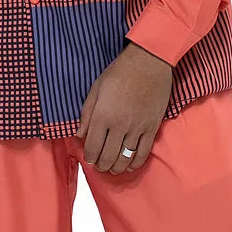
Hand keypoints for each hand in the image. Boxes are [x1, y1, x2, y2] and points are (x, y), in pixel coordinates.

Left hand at [76, 41, 172, 171]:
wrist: (149, 63)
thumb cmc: (119, 73)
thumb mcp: (96, 89)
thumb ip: (86, 114)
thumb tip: (79, 135)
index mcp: (103, 115)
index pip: (92, 147)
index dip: (89, 157)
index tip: (89, 159)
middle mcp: (120, 125)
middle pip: (108, 156)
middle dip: (101, 165)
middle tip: (99, 166)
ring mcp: (137, 127)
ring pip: (125, 158)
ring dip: (117, 167)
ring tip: (112, 169)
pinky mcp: (152, 127)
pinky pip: (143, 152)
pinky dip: (136, 163)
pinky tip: (130, 166)